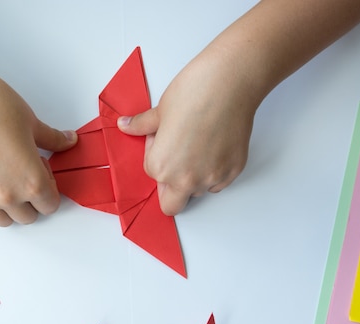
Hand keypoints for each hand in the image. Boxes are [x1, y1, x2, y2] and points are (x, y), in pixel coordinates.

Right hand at [0, 66, 76, 225]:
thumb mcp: (32, 124)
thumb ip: (53, 140)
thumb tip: (67, 141)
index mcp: (31, 182)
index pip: (50, 205)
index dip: (51, 187)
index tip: (44, 170)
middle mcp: (7, 196)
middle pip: (29, 216)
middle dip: (33, 199)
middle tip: (27, 172)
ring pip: (4, 220)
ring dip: (12, 207)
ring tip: (9, 178)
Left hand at [118, 48, 256, 215]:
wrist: (230, 83)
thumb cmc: (194, 93)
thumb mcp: (159, 110)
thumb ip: (142, 127)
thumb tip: (125, 126)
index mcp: (162, 167)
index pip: (152, 173)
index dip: (157, 153)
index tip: (165, 136)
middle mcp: (187, 179)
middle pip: (173, 204)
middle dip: (171, 188)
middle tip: (177, 158)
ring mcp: (213, 178)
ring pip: (197, 191)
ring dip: (194, 177)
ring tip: (200, 143)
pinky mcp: (234, 171)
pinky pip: (219, 182)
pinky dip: (215, 169)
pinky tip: (216, 144)